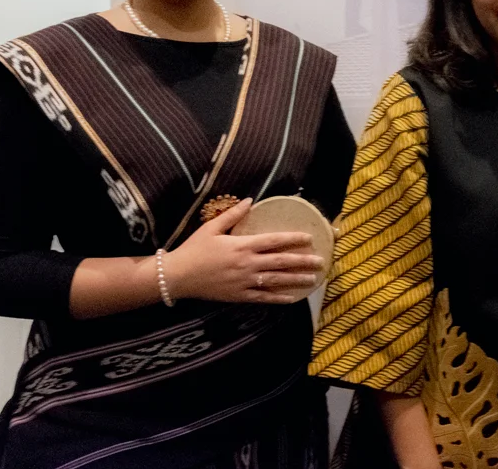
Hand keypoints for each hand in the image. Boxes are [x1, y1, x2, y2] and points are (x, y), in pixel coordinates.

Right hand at [164, 198, 322, 304]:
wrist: (176, 276)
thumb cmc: (193, 249)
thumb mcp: (211, 228)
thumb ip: (232, 214)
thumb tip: (250, 200)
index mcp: (242, 245)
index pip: (274, 241)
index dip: (293, 238)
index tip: (309, 238)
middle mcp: (247, 264)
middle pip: (281, 261)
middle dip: (302, 261)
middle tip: (320, 261)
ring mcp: (244, 281)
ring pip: (276, 280)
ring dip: (296, 279)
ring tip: (313, 279)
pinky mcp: (238, 296)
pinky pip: (263, 298)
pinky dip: (278, 298)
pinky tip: (292, 298)